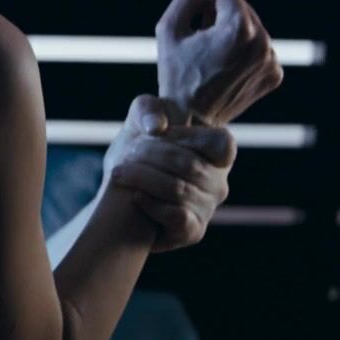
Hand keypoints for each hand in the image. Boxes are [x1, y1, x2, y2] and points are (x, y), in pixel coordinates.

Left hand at [103, 95, 235, 252]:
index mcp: (219, 152)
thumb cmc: (139, 148)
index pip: (219, 143)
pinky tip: (136, 197)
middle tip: (125, 154)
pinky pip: (178, 217)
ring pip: (178, 190)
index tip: (153, 134)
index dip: (183, 136)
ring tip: (119, 173)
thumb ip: (148, 108)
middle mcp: (220, 181)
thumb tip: (157, 128)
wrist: (121, 189)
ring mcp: (208, 208)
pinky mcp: (193, 231)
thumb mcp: (140, 119)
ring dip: (142, 178)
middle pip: (188, 165)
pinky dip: (152, 205)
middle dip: (150, 156)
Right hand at [155, 0, 283, 125]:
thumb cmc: (177, 73)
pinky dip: (245, 57)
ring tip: (215, 60)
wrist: (192, 119)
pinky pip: (261, 50)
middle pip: (245, 10)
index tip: (200, 29)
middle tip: (205, 46)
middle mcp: (262, 42)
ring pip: (254, 30)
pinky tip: (228, 71)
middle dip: (225, 21)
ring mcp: (271, 60)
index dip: (208, 8)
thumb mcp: (167, 28)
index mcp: (239, 28)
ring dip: (236, 38)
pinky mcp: (274, 74)